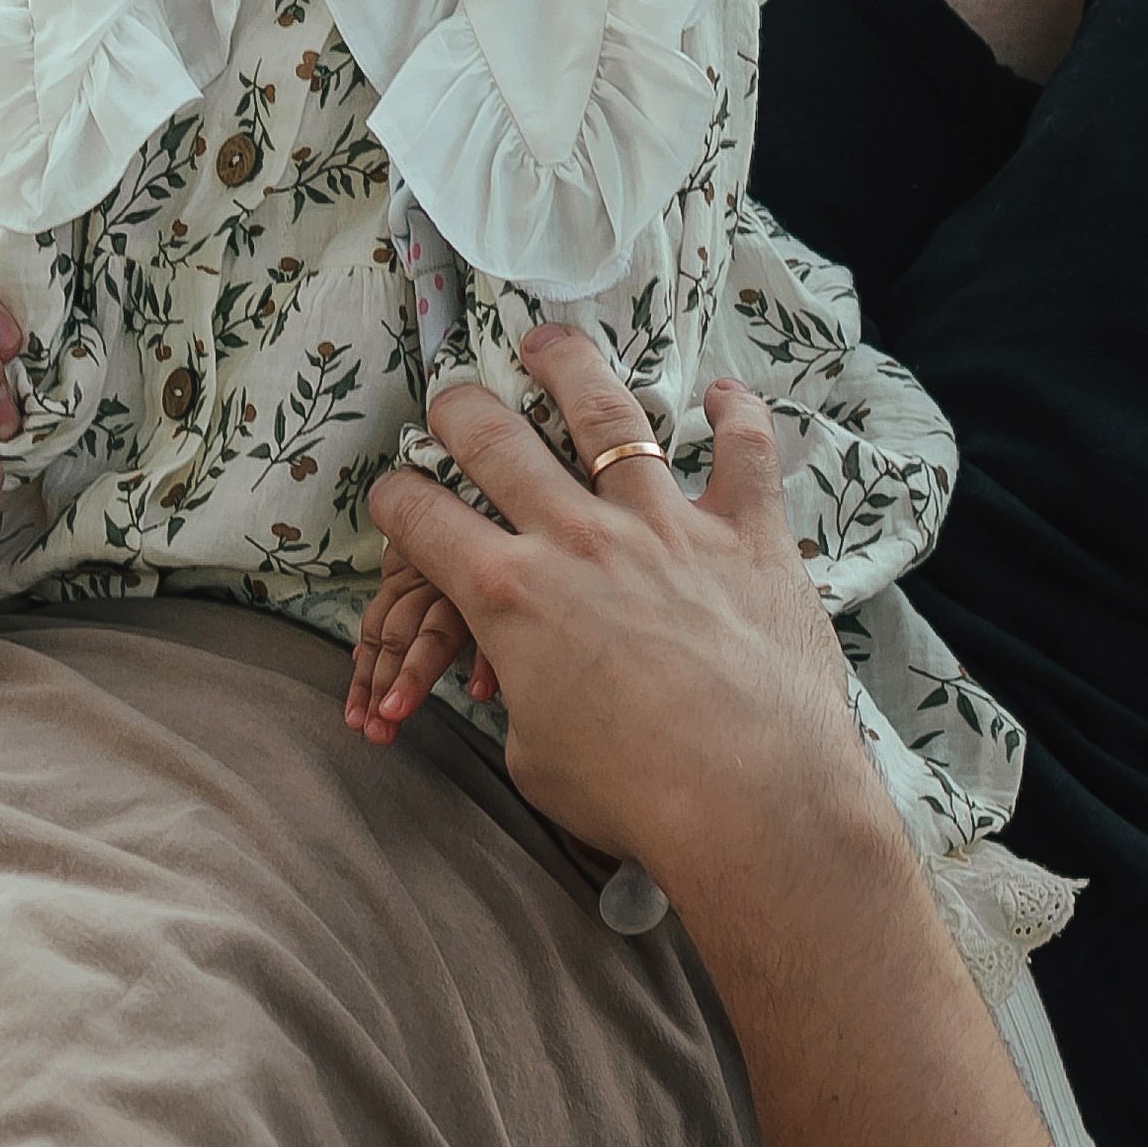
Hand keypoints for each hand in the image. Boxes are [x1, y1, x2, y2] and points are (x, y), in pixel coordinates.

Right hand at [366, 334, 869, 893]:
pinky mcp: (747, 536)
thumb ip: (526, 697)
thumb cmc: (638, 799)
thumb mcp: (538, 756)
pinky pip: (743, 453)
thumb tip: (535, 685)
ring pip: (607, 416)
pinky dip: (737, 417)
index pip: (422, 519)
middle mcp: (577, 539)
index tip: (393, 493)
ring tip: (549, 343)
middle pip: (495, 440)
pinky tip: (725, 392)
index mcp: (510, 596)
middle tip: (452, 398)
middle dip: (460, 410)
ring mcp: (665, 525)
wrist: (754, 803)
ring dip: (570, 370)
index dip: (394, 499)